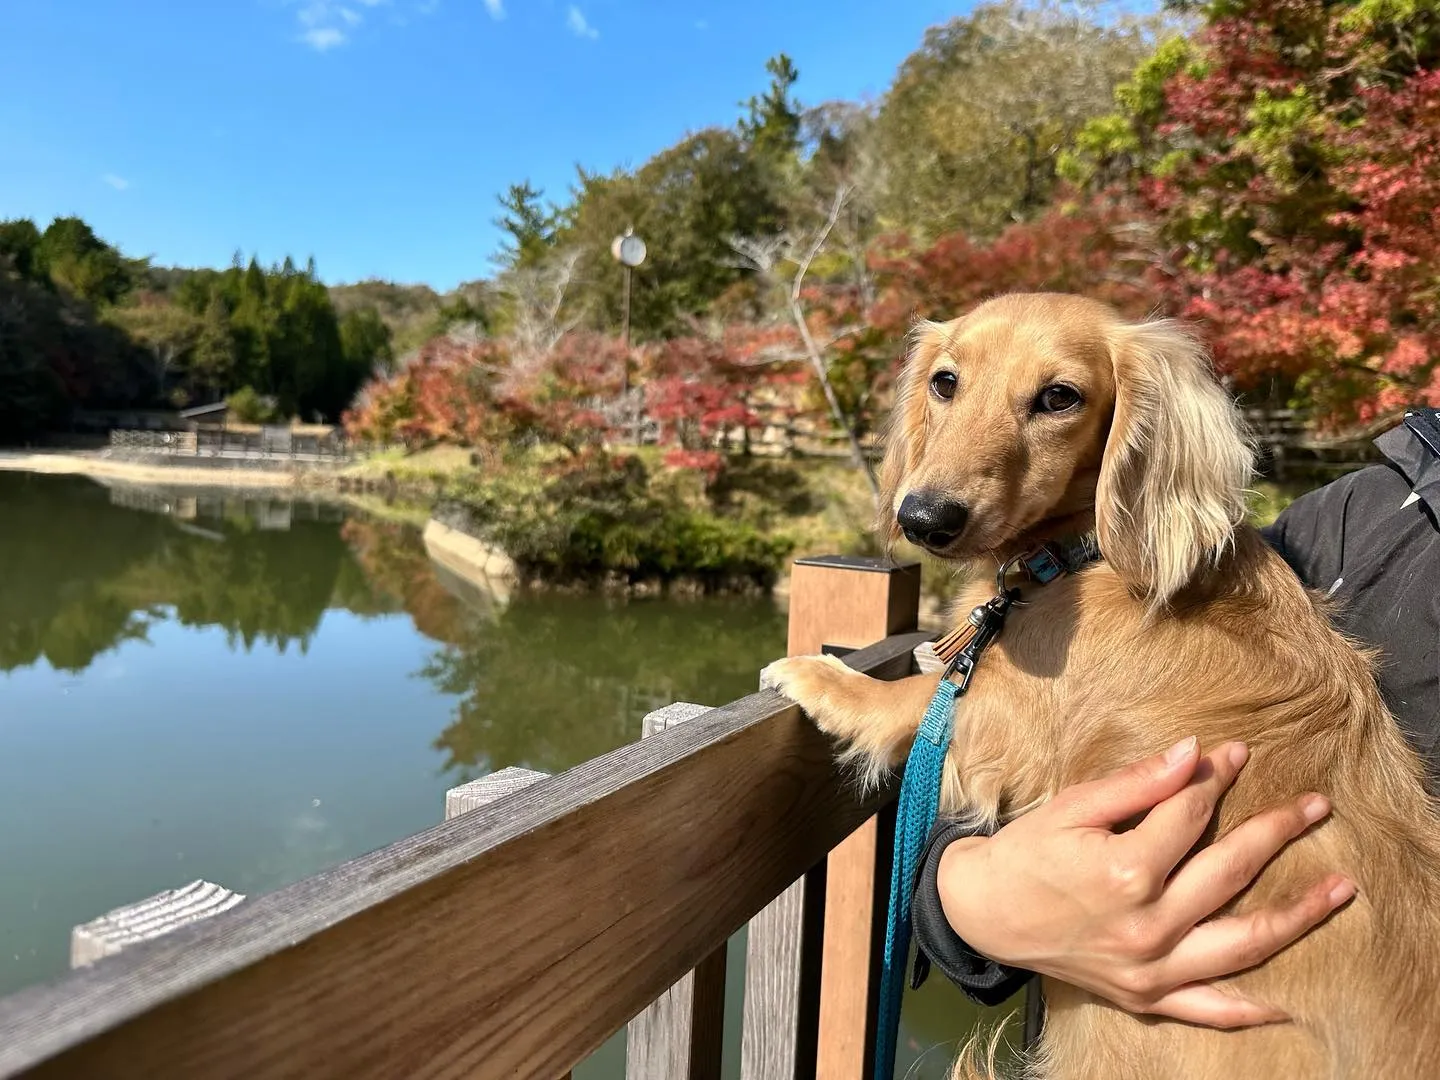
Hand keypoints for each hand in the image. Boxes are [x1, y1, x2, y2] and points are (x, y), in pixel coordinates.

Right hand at [936, 737, 1355, 1027]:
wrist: (982, 912)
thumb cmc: (1026, 853)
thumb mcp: (1073, 806)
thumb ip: (1137, 783)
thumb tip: (1194, 753)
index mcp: (1126, 871)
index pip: (1191, 814)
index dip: (1217, 779)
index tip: (1239, 753)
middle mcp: (1147, 924)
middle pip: (1230, 870)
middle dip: (1276, 830)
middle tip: (1314, 806)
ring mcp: (1150, 967)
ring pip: (1242, 942)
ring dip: (1298, 915)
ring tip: (1340, 888)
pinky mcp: (1144, 997)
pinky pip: (1207, 1009)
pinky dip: (1248, 1009)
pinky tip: (1286, 1001)